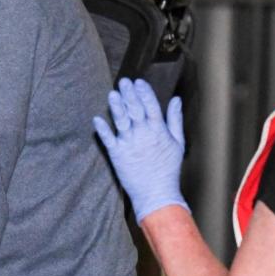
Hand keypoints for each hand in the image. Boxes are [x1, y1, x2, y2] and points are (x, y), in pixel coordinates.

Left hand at [93, 78, 188, 222]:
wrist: (156, 193)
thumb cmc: (168, 168)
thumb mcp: (178, 142)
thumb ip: (175, 119)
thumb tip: (176, 99)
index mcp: (158, 130)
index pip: (151, 106)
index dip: (144, 92)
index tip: (138, 82)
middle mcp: (143, 135)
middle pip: (134, 109)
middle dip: (129, 94)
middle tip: (123, 81)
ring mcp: (129, 144)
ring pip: (121, 121)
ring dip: (116, 107)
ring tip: (112, 94)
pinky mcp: (117, 155)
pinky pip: (108, 140)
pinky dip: (102, 130)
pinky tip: (97, 119)